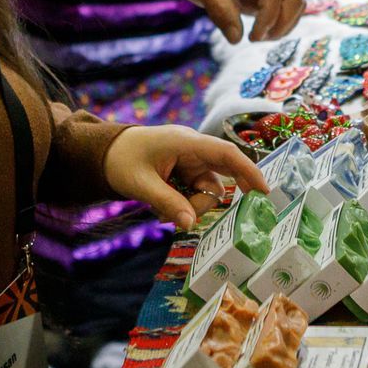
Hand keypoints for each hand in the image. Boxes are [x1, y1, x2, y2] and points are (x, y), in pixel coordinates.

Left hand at [103, 124, 268, 230]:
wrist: (103, 153)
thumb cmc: (120, 160)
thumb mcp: (141, 184)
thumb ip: (167, 203)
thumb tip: (189, 224)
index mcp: (186, 143)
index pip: (226, 154)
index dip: (248, 171)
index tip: (264, 191)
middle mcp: (193, 151)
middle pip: (217, 180)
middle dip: (201, 203)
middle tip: (179, 216)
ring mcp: (189, 163)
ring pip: (205, 193)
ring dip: (187, 207)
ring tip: (158, 211)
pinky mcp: (184, 173)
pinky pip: (193, 194)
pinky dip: (181, 205)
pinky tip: (159, 208)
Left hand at [157, 0, 302, 43]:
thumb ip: (221, 11)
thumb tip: (237, 39)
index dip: (269, 17)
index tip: (252, 37)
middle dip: (281, 23)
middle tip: (257, 38)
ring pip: (288, 4)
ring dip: (279, 24)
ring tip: (256, 37)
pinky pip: (274, 8)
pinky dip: (270, 22)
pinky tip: (254, 32)